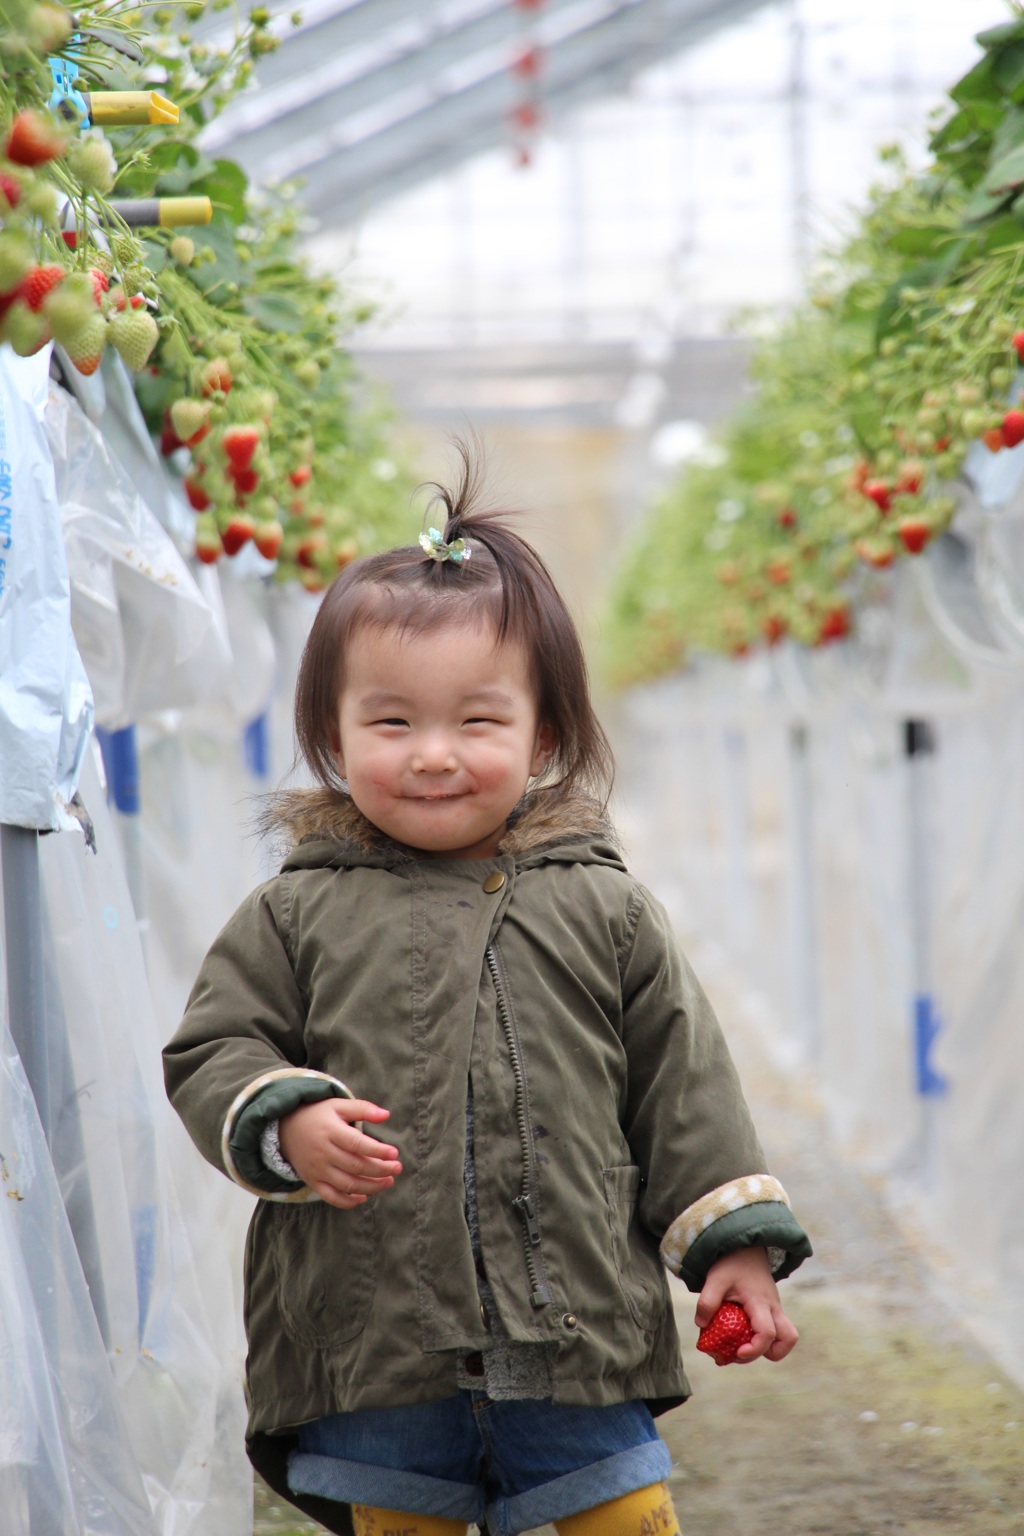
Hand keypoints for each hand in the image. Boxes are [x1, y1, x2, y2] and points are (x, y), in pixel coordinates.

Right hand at [279, 1098, 401, 1209]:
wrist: (285, 1128)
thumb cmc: (318, 1115)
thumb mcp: (337, 1105)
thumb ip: (363, 1108)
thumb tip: (386, 1115)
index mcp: (330, 1131)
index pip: (357, 1144)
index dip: (378, 1151)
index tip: (395, 1153)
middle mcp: (323, 1152)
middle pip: (356, 1166)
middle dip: (380, 1170)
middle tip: (397, 1168)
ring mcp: (317, 1169)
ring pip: (347, 1184)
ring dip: (371, 1186)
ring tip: (388, 1181)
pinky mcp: (313, 1181)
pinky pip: (331, 1197)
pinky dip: (348, 1201)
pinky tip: (364, 1197)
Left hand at [695, 1246, 798, 1363]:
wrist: (746, 1247)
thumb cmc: (731, 1264)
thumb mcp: (715, 1279)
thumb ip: (707, 1301)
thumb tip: (701, 1325)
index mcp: (760, 1302)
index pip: (767, 1333)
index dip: (755, 1349)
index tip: (738, 1352)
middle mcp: (773, 1307)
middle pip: (788, 1339)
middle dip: (769, 1353)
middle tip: (742, 1352)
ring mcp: (775, 1308)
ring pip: (786, 1336)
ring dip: (768, 1347)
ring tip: (743, 1346)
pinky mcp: (771, 1309)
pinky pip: (775, 1329)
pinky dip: (762, 1338)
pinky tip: (740, 1335)